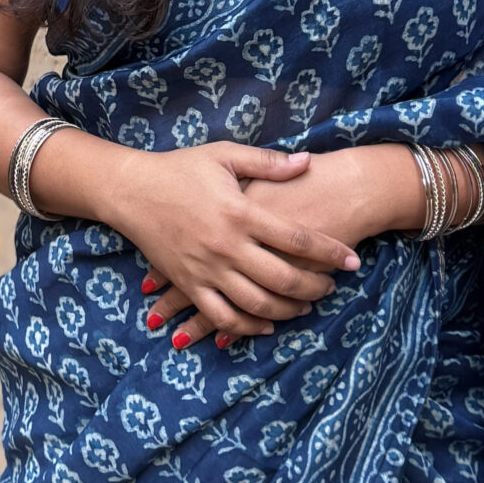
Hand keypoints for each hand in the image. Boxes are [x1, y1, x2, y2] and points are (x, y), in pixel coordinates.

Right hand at [108, 141, 362, 347]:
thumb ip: (268, 163)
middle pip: (282, 278)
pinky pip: (222, 315)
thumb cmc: (180, 168)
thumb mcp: (225, 156)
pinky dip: (247, 326)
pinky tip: (266, 324)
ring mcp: (206, 269)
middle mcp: (226, 246)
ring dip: (286, 310)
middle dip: (315, 287)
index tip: (352, 260)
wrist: (131, 190)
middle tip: (332, 286)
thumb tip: (307, 161)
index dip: (329, 251)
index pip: (296, 238)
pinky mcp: (188, 284)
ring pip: (256, 303)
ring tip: (306, 307)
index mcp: (240, 212)